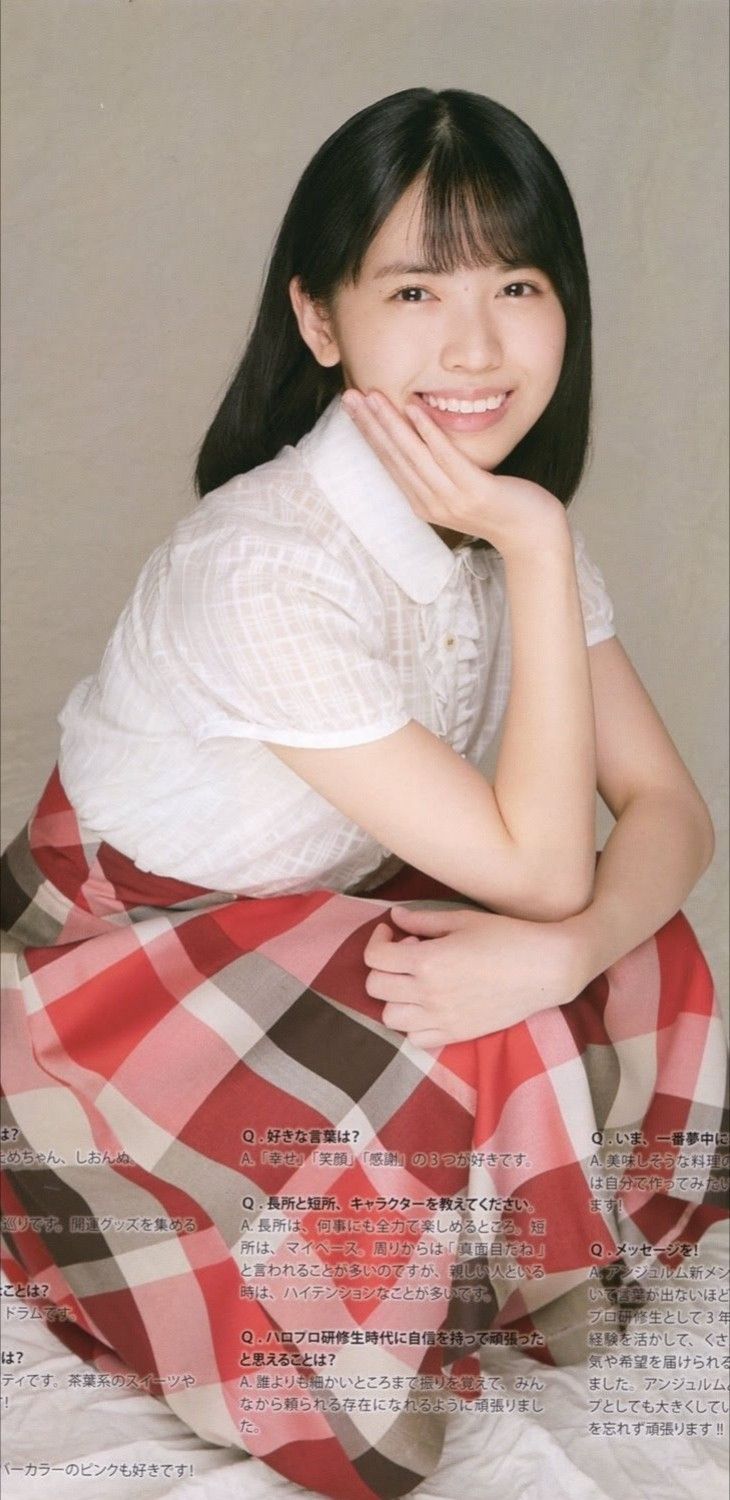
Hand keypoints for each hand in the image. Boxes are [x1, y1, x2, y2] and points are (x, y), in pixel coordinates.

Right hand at [341, 387, 567, 557]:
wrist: (531, 535)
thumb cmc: (500, 507)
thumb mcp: (460, 490)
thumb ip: (439, 472)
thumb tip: (422, 443)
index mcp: (423, 502)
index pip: (388, 463)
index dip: (368, 434)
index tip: (351, 408)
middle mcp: (430, 503)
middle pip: (393, 457)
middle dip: (369, 424)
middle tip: (349, 397)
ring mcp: (451, 499)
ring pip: (413, 455)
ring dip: (390, 423)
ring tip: (373, 397)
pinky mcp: (474, 491)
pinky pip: (446, 456)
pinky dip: (429, 431)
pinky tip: (415, 409)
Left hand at [363, 903, 583, 1047]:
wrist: (546, 969)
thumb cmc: (507, 937)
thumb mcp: (463, 920)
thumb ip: (423, 920)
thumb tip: (394, 917)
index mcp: (428, 961)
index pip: (375, 957)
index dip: (377, 941)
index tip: (391, 933)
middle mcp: (429, 994)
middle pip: (376, 986)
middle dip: (382, 966)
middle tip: (406, 954)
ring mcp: (442, 1019)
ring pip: (389, 1017)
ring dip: (394, 996)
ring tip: (415, 981)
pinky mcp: (457, 1035)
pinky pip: (416, 1039)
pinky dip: (413, 1023)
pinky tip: (428, 1004)